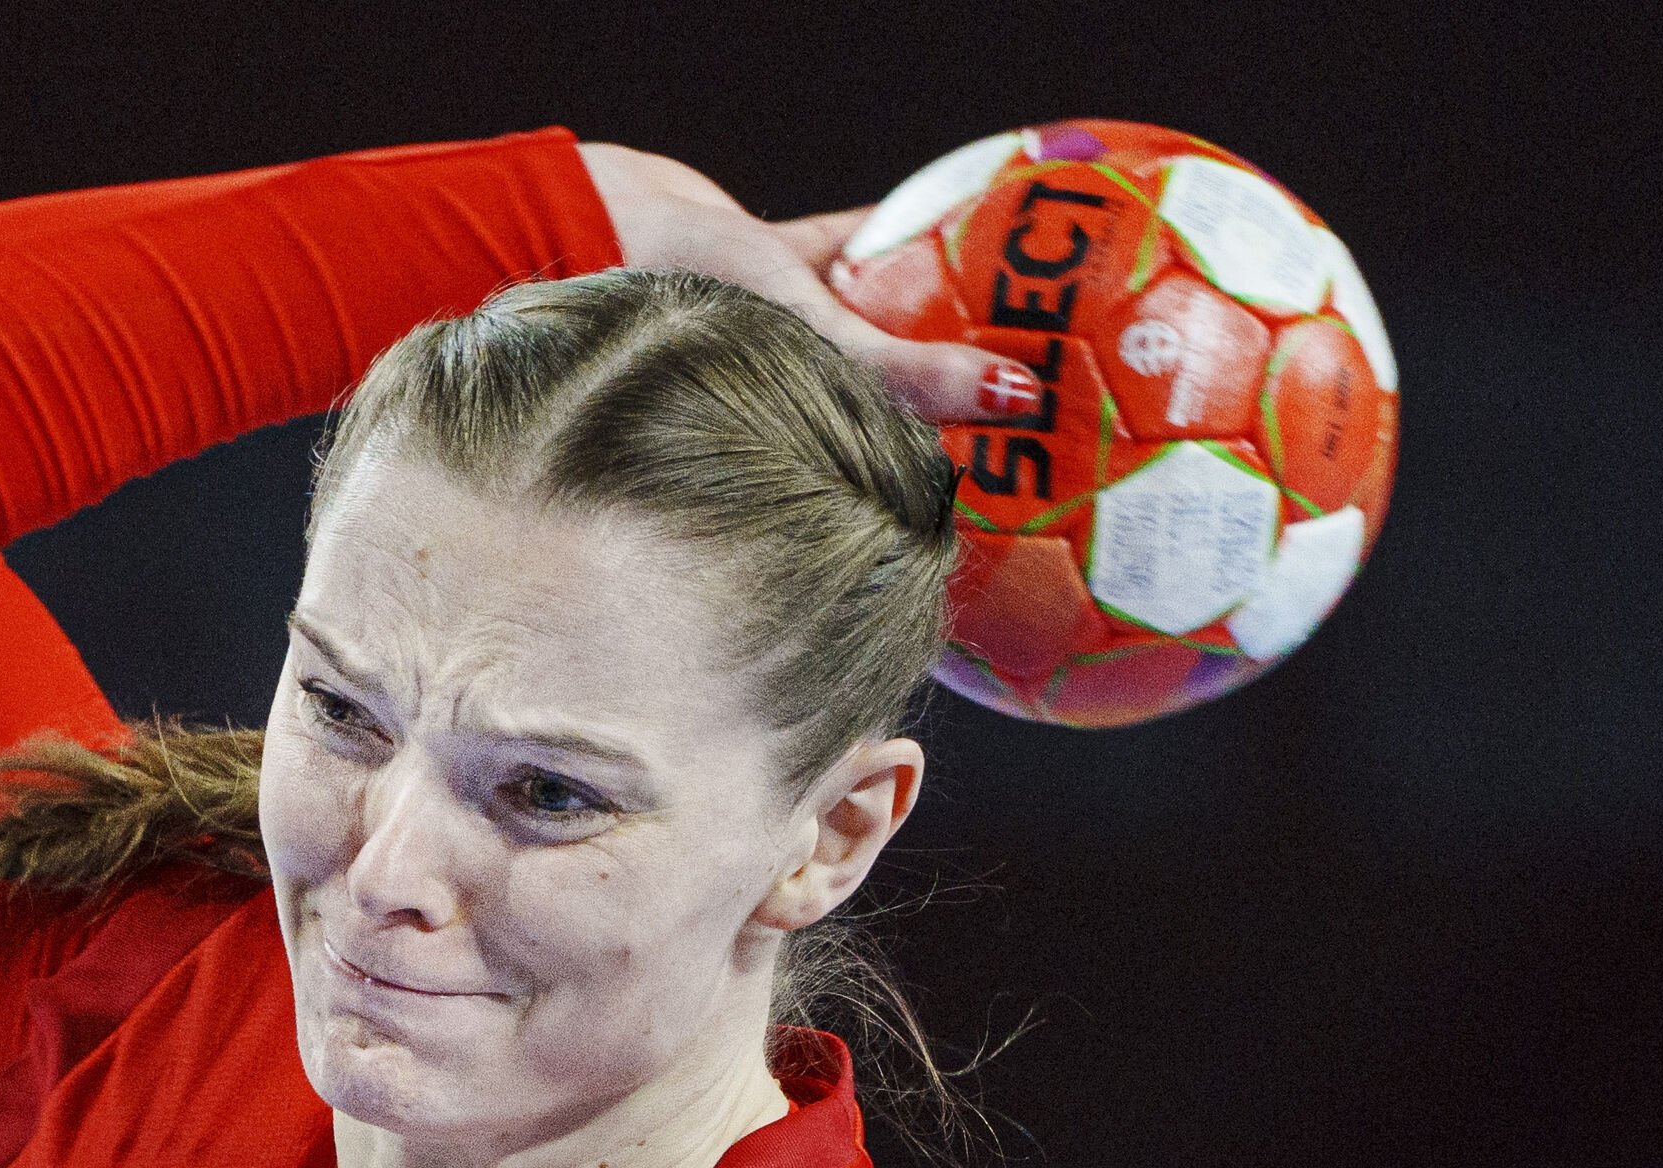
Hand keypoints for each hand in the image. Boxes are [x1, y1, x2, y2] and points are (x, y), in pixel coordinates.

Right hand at [577, 143, 1040, 429]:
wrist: (588, 239)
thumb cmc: (678, 323)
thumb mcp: (811, 350)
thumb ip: (908, 374)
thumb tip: (1016, 397)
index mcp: (814, 436)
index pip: (917, 463)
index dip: (985, 469)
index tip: (1058, 466)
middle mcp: (808, 387)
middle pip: (919, 386)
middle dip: (985, 381)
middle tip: (1074, 374)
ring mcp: (793, 325)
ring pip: (892, 312)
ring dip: (949, 299)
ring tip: (1032, 293)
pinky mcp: (773, 263)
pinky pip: (856, 242)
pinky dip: (902, 228)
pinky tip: (962, 204)